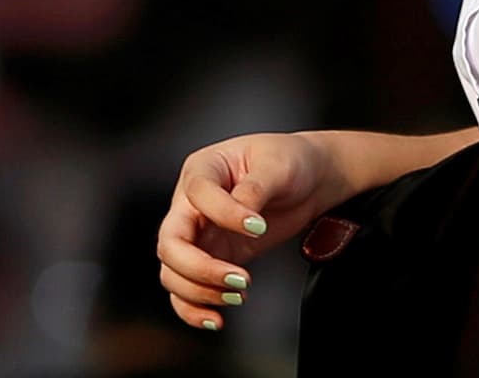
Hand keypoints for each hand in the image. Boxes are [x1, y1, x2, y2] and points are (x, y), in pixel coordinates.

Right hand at [155, 132, 339, 331]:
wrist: (308, 180)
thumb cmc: (288, 160)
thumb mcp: (276, 164)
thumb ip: (255, 188)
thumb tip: (243, 215)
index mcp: (202, 170)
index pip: (196, 195)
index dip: (225, 215)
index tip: (260, 226)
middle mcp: (191, 204)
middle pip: (170, 244)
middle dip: (201, 269)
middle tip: (241, 278)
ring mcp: (200, 234)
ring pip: (172, 272)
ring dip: (199, 292)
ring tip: (238, 295)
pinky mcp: (214, 257)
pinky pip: (187, 289)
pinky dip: (194, 309)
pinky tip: (217, 318)